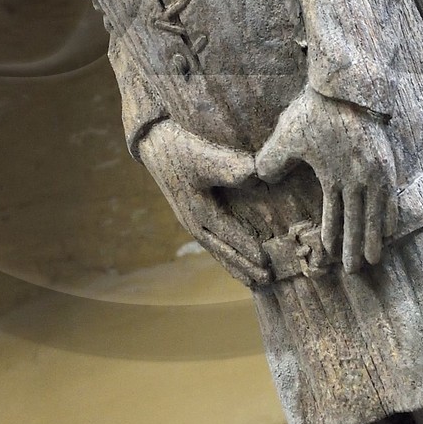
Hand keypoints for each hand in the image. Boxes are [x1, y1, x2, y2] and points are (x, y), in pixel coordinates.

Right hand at [138, 121, 266, 285]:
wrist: (154, 142)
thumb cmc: (181, 148)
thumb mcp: (204, 156)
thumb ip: (229, 167)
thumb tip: (256, 175)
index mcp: (198, 210)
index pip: (228, 235)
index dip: (247, 249)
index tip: (266, 261)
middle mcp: (193, 220)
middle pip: (222, 250)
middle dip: (244, 266)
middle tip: (267, 280)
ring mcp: (190, 220)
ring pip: (216, 250)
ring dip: (234, 265)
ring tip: (253, 281)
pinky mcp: (191, 215)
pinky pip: (210, 242)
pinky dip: (224, 254)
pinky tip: (233, 261)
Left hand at [255, 88, 394, 275]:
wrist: (349, 86)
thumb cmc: (315, 110)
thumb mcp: (286, 135)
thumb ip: (272, 160)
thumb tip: (260, 178)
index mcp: (334, 177)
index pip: (334, 216)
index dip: (332, 237)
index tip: (329, 257)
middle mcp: (359, 180)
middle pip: (358, 222)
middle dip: (355, 249)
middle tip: (355, 272)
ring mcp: (377, 172)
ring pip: (377, 214)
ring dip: (375, 239)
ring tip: (376, 259)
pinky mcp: (388, 161)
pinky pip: (392, 196)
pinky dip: (391, 215)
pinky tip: (391, 228)